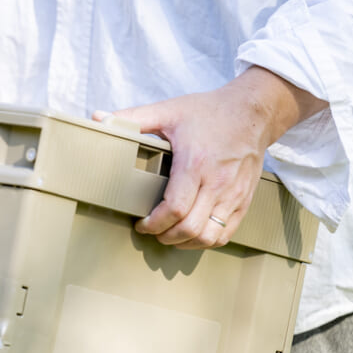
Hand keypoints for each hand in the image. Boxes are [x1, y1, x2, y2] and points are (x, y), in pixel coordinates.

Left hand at [95, 67, 325, 249]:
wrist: (254, 111)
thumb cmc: (209, 111)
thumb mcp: (169, 110)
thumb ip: (133, 117)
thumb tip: (98, 118)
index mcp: (195, 164)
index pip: (175, 209)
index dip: (154, 224)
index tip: (141, 224)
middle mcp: (218, 183)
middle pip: (191, 228)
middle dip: (165, 236)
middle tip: (151, 230)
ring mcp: (234, 194)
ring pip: (209, 236)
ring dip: (185, 242)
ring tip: (170, 234)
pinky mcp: (244, 200)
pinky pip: (226, 233)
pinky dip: (206, 240)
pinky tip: (192, 233)